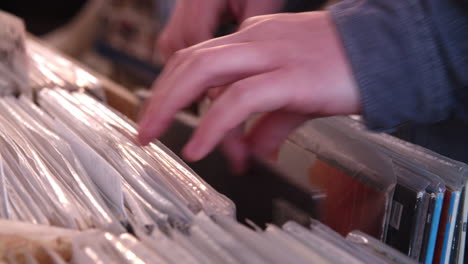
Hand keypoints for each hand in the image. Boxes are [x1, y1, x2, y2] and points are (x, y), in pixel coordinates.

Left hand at [139, 11, 360, 170]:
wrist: (384, 52)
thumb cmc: (340, 67)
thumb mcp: (294, 96)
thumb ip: (268, 123)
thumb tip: (252, 151)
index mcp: (253, 39)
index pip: (199, 57)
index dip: (171, 86)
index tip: (158, 113)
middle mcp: (255, 40)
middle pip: (190, 60)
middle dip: (158, 96)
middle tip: (143, 128)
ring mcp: (271, 55)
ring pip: (204, 71)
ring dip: (170, 105)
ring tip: (153, 134)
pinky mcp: (289, 76)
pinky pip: (240, 99)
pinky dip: (213, 124)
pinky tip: (200, 146)